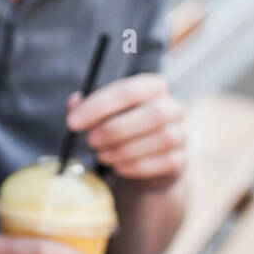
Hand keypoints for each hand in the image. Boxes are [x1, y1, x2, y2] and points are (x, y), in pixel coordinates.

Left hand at [67, 73, 185, 182]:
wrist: (146, 159)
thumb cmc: (122, 128)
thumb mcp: (102, 113)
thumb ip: (86, 107)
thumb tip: (75, 102)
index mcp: (153, 87)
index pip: (128, 90)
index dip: (98, 106)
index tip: (73, 122)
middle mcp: (173, 108)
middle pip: (153, 114)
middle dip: (114, 129)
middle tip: (90, 141)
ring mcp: (181, 135)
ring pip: (161, 139)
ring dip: (123, 150)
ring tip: (102, 154)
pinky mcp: (180, 161)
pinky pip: (162, 163)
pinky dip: (134, 166)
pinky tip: (118, 166)